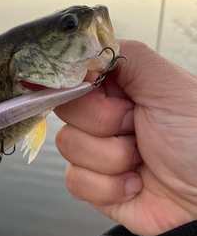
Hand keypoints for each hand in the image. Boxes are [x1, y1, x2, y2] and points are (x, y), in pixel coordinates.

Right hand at [54, 40, 196, 235]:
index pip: (75, 75)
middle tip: (138, 128)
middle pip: (66, 109)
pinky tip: (135, 183)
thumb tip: (81, 49)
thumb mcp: (168, 85)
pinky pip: (74, 181)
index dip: (84, 87)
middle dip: (105, 124)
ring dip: (112, 158)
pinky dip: (108, 186)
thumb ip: (126, 56)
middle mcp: (105, 116)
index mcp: (120, 86)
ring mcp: (97, 150)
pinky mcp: (95, 184)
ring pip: (67, 146)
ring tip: (142, 159)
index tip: (111, 98)